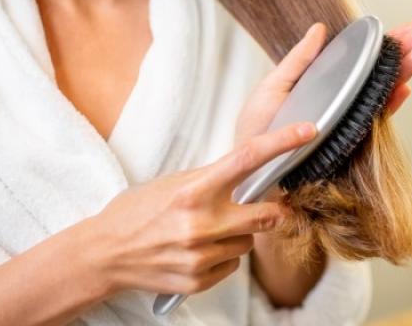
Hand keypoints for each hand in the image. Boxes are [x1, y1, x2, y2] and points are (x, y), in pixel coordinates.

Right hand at [81, 122, 316, 294]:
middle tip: (263, 207)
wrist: (103, 254)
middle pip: (267, 215)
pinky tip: (199, 251)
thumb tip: (251, 175)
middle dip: (271, 211)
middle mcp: (200, 223)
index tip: (307, 131)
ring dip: (239, 235)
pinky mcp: (198, 280)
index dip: (282, 143)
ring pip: (250, 243)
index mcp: (193, 190)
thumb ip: (213, 181)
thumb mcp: (173, 184)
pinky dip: (223, 257)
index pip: (247, 159)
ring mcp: (200, 255)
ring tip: (209, 231)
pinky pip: (233, 266)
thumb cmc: (137, 212)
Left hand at [235, 20, 411, 145]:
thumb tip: (319, 29)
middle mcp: (340, 102)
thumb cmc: (257, 133)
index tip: (401, 26)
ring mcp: (347, 121)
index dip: (380, 42)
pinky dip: (390, 105)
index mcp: (324, 84)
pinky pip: (373, 122)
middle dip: (400, 51)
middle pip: (377, 72)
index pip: (359, 59)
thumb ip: (298, 60)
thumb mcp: (273, 88)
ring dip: (401, 73)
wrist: (251, 172)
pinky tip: (402, 88)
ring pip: (381, 93)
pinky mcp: (347, 142)